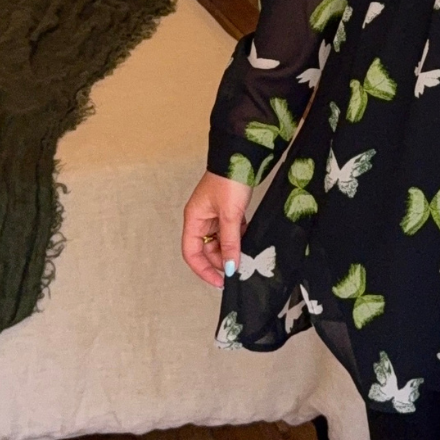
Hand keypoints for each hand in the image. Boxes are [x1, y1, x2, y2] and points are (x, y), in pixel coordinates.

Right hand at [182, 170, 251, 287]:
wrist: (243, 156)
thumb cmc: (230, 180)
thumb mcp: (231, 215)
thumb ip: (230, 242)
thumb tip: (230, 266)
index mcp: (194, 219)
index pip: (191, 253)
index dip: (203, 270)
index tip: (219, 282)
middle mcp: (201, 219)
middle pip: (206, 250)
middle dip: (221, 261)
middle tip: (239, 270)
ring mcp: (214, 216)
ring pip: (219, 243)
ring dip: (231, 251)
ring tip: (245, 259)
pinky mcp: (227, 212)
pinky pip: (230, 233)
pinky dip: (237, 240)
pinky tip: (248, 243)